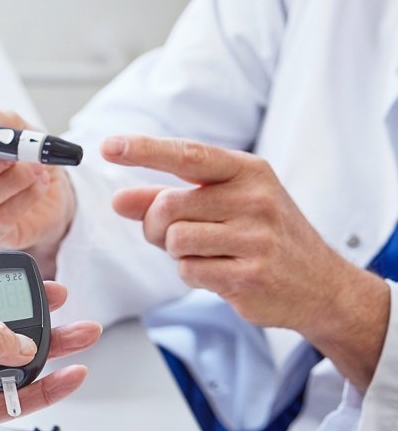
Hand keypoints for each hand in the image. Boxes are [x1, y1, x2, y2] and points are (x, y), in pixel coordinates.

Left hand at [103, 134, 389, 387]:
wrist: (321, 284)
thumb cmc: (265, 237)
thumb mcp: (225, 205)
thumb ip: (168, 199)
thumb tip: (118, 200)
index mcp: (248, 171)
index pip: (188, 154)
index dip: (145, 150)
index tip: (109, 146)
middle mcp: (255, 198)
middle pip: (168, 206)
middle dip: (156, 225)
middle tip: (173, 235)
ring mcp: (255, 237)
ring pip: (175, 240)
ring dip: (177, 253)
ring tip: (208, 253)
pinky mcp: (250, 273)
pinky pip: (188, 271)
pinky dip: (192, 274)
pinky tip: (220, 272)